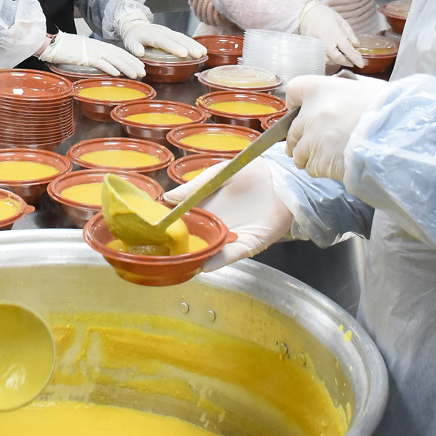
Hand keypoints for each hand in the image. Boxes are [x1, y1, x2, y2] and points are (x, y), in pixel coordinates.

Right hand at [38, 32, 145, 77]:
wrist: (51, 44)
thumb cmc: (65, 49)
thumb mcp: (83, 52)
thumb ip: (95, 57)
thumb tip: (105, 66)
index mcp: (98, 45)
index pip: (119, 52)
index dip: (131, 59)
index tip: (140, 66)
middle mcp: (98, 46)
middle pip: (119, 55)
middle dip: (133, 64)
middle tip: (144, 72)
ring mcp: (91, 51)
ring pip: (113, 59)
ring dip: (126, 67)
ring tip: (135, 75)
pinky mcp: (84, 56)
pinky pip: (99, 62)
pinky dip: (109, 68)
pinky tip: (117, 74)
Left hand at [114, 12, 205, 59]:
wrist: (136, 26)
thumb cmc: (134, 37)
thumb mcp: (130, 42)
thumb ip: (135, 47)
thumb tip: (140, 52)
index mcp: (153, 36)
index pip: (165, 42)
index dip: (174, 47)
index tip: (183, 54)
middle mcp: (164, 32)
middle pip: (178, 39)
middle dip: (189, 46)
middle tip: (199, 54)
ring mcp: (169, 32)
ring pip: (183, 38)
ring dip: (194, 45)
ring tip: (204, 53)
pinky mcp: (173, 34)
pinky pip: (184, 38)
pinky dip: (193, 43)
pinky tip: (201, 49)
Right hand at [166, 157, 291, 268]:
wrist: (279, 177)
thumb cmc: (250, 171)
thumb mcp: (217, 174)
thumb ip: (194, 187)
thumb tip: (166, 198)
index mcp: (207, 207)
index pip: (185, 220)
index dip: (171, 227)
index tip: (156, 233)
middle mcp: (217, 224)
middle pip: (195, 239)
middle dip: (181, 247)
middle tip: (164, 254)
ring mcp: (232, 235)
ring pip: (211, 250)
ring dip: (198, 256)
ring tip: (182, 263)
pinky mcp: (249, 243)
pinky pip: (232, 254)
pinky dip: (220, 260)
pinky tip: (207, 264)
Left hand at [284, 74, 391, 180]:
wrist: (397, 135)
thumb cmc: (387, 108)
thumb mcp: (366, 88)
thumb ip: (345, 93)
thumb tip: (343, 99)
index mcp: (320, 89)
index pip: (293, 90)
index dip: (296, 102)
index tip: (300, 109)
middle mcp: (310, 113)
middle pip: (292, 129)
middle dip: (301, 138)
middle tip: (315, 143)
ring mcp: (312, 139)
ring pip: (298, 153)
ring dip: (308, 156)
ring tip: (327, 157)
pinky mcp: (319, 162)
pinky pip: (311, 168)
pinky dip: (320, 169)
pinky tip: (336, 165)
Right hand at [296, 1, 364, 67]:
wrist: (306, 13)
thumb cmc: (324, 14)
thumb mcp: (341, 21)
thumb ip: (349, 34)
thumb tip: (356, 45)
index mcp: (334, 32)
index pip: (347, 48)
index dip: (355, 57)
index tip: (361, 63)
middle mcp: (325, 41)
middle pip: (337, 58)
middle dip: (346, 62)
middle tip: (353, 62)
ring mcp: (318, 45)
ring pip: (329, 60)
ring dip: (338, 61)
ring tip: (345, 59)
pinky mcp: (313, 48)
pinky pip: (322, 58)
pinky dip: (330, 60)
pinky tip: (334, 57)